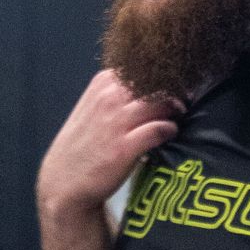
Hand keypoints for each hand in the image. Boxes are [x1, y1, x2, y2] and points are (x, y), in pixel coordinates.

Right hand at [38, 68, 178, 213]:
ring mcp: (117, 121)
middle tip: (185, 100)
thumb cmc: (84, 145)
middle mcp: (109, 98)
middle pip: (157, 82)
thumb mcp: (93, 107)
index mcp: (102, 83)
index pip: (144, 68)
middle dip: (174, 90)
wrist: (64, 181)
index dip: (163, 75)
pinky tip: (169, 134)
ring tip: (179, 117)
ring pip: (162, 102)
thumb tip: (154, 87)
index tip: (176, 82)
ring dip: (175, 110)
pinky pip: (160, 129)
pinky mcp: (125, 146)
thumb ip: (117, 93)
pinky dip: (170, 130)